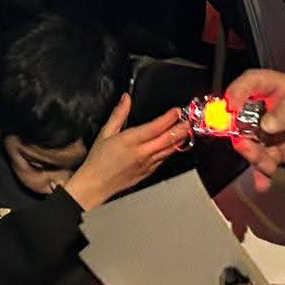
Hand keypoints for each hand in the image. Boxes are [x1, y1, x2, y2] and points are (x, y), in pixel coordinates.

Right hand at [65, 94, 188, 210]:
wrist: (96, 185)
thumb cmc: (98, 161)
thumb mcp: (105, 133)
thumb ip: (118, 114)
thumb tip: (126, 99)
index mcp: (130, 141)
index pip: (156, 127)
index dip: (169, 118)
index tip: (177, 111)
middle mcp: (141, 153)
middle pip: (167, 139)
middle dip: (180, 129)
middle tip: (188, 120)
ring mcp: (146, 164)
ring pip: (168, 150)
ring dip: (179, 140)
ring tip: (186, 131)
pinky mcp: (148, 172)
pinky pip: (163, 160)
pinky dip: (171, 151)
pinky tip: (174, 146)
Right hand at [222, 70, 284, 191]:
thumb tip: (266, 123)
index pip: (257, 81)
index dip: (240, 90)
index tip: (230, 105)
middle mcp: (278, 108)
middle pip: (249, 116)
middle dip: (244, 132)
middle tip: (244, 146)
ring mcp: (279, 131)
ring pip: (256, 141)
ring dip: (255, 155)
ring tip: (265, 168)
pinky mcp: (282, 150)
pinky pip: (266, 160)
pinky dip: (263, 172)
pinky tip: (265, 182)